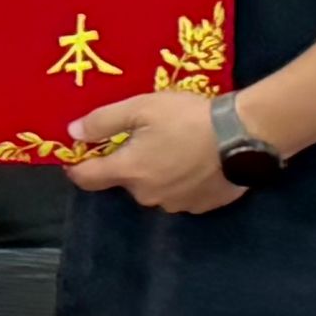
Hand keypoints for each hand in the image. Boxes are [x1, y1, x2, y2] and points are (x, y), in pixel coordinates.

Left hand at [64, 90, 245, 215]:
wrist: (243, 135)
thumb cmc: (187, 118)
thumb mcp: (141, 108)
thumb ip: (103, 121)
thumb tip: (72, 133)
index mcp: (129, 172)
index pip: (88, 179)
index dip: (77, 167)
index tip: (77, 155)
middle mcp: (148, 196)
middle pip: (126, 181)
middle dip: (129, 162)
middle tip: (146, 136)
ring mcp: (176, 204)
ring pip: (154, 188)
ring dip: (157, 171)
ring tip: (176, 145)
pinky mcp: (202, 206)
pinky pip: (181, 194)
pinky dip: (181, 179)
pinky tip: (196, 160)